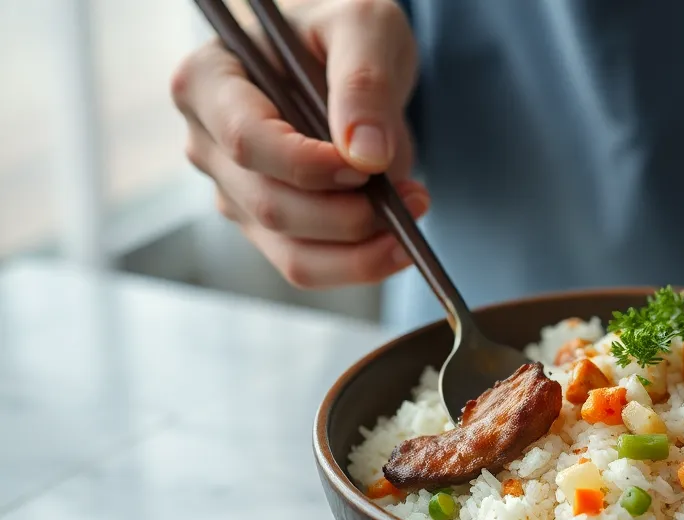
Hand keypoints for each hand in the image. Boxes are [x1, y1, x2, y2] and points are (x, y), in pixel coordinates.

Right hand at [171, 0, 425, 287]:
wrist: (349, 56)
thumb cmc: (344, 29)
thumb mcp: (363, 27)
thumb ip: (363, 83)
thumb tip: (366, 156)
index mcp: (208, 81)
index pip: (244, 141)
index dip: (307, 165)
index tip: (366, 166)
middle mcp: (207, 142)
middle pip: (270, 204)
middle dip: (349, 215)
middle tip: (415, 194)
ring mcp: (234, 191)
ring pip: (292, 252)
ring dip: (362, 250)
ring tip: (414, 210)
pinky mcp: (268, 226)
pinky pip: (309, 266)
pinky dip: (360, 264)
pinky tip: (398, 239)